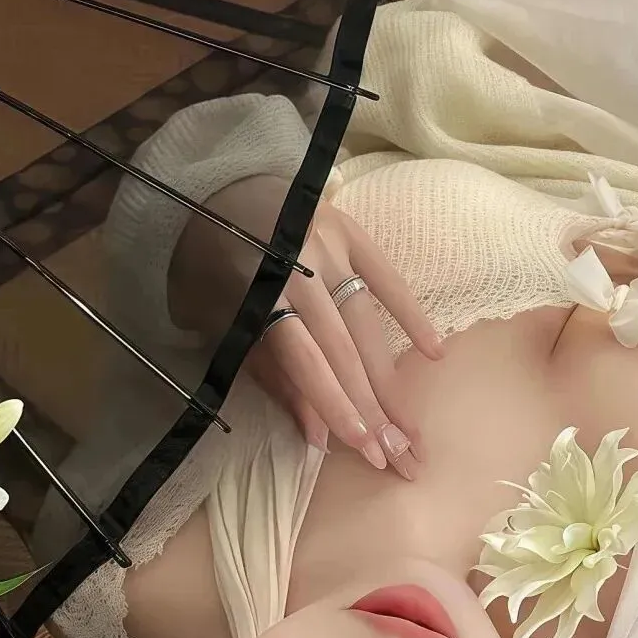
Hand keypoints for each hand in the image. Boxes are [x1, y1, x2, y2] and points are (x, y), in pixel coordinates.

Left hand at [173, 174, 441, 474]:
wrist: (207, 181)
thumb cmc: (202, 261)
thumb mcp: (219, 323)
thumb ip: (271, 376)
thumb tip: (319, 436)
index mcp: (262, 289)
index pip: (309, 360)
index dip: (338, 406)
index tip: (366, 449)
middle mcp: (303, 266)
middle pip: (348, 350)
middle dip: (377, 410)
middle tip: (403, 457)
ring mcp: (332, 244)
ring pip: (371, 324)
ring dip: (394, 383)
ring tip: (414, 430)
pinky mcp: (351, 229)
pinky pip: (388, 277)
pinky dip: (412, 315)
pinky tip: (434, 355)